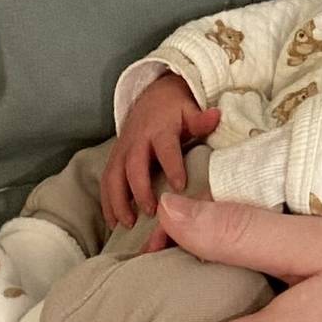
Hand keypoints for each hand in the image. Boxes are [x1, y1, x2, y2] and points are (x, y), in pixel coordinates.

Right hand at [102, 73, 219, 231]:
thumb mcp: (190, 110)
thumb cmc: (176, 110)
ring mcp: (122, 150)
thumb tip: (216, 116)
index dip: (172, 166)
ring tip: (128, 224)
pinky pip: (106, 182)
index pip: (165, 148)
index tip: (180, 187)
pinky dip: (107, 203)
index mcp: (159, 129)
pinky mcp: (114, 159)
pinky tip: (114, 223)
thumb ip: (201, 120)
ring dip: (118, 201)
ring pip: (114, 176)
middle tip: (151, 212)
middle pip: (134, 166)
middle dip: (140, 190)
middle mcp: (137, 140)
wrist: (153, 97)